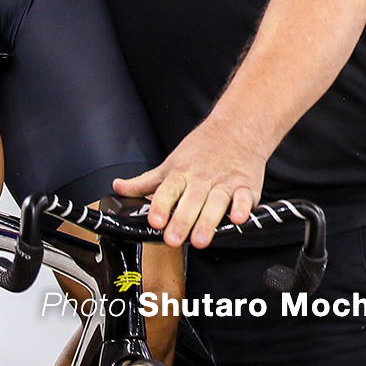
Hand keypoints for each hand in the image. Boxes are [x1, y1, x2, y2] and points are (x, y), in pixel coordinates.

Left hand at [115, 115, 267, 248]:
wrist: (240, 126)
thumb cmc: (204, 147)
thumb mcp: (172, 162)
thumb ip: (145, 181)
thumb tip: (118, 188)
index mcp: (182, 172)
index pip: (168, 190)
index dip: (161, 206)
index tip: (156, 221)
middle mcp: (203, 178)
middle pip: (192, 200)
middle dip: (183, 220)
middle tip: (174, 239)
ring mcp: (226, 181)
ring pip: (217, 202)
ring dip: (209, 221)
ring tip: (200, 239)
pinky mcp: (247, 185)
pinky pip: (245, 197)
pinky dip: (243, 208)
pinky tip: (238, 218)